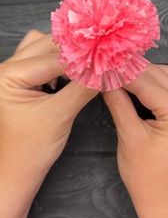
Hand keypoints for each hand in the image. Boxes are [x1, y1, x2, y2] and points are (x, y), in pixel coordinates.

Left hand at [0, 29, 97, 182]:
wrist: (18, 171)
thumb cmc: (32, 149)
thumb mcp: (59, 115)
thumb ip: (83, 88)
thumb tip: (107, 68)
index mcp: (7, 75)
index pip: (51, 58)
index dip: (81, 57)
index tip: (107, 55)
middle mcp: (7, 69)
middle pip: (45, 46)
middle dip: (74, 52)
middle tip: (101, 57)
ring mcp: (14, 74)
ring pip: (44, 50)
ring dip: (66, 56)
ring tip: (87, 65)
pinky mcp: (23, 81)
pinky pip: (43, 61)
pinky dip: (60, 64)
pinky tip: (74, 74)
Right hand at [103, 64, 167, 207]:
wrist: (161, 197)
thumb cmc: (145, 174)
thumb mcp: (129, 135)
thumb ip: (118, 102)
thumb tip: (105, 78)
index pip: (147, 83)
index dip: (121, 72)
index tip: (101, 63)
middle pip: (158, 76)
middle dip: (131, 70)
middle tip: (106, 67)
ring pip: (166, 78)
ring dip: (142, 74)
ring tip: (118, 74)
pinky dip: (154, 82)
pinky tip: (136, 84)